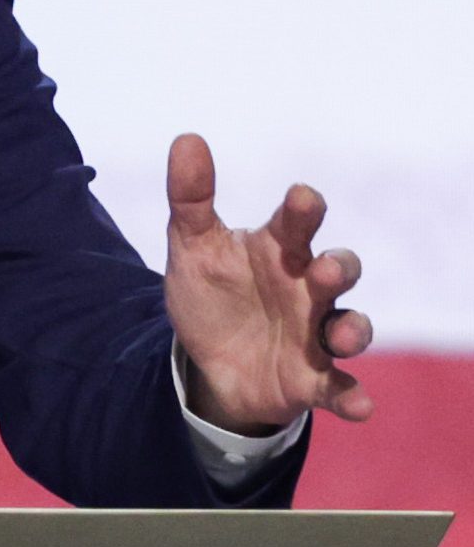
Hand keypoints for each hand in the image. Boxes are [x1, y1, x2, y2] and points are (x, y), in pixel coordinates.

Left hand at [163, 131, 373, 433]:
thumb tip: (186, 139)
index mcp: (279, 251)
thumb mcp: (191, 247)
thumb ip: (190, 198)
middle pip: (338, 272)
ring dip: (351, 330)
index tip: (301, 199)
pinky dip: (351, 396)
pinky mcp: (312, 378)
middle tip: (326, 269)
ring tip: (341, 335)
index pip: (299, 223)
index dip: (304, 210)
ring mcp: (314, 333)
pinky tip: (360, 406)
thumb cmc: (212, 293)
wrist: (206, 359)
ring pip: (349, 327)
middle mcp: (307, 288)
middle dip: (337, 269)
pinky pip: (339, 386)